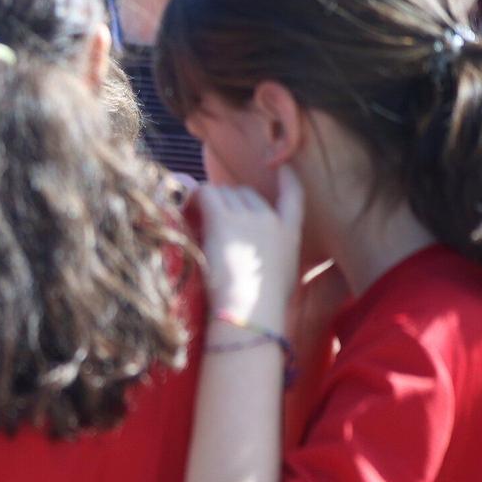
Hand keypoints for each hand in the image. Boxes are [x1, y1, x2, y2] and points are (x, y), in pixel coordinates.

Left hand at [198, 165, 304, 336]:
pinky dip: (196, 197)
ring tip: (199, 220)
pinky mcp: (223, 220)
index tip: (282, 169)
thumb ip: (278, 261)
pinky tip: (188, 205)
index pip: (294, 195)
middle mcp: (269, 218)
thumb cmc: (264, 307)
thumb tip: (264, 263)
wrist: (251, 312)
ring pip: (225, 193)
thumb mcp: (285, 280)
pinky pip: (206, 194)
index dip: (287, 179)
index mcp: (290, 233)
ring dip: (212, 203)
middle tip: (215, 220)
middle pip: (246, 194)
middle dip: (231, 203)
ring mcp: (247, 217)